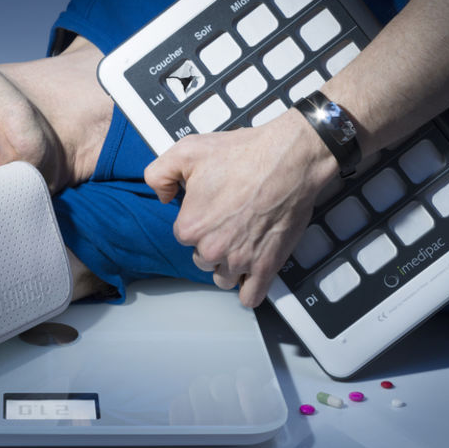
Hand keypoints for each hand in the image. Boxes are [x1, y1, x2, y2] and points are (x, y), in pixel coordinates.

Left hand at [144, 110, 337, 306]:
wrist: (289, 158)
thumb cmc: (245, 154)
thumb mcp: (186, 151)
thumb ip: (159, 174)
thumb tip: (162, 196)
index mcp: (191, 226)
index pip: (184, 236)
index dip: (198, 221)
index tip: (212, 210)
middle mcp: (213, 248)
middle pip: (202, 259)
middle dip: (213, 243)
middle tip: (230, 221)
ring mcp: (240, 260)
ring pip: (223, 278)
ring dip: (229, 265)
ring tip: (241, 242)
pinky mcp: (266, 266)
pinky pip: (250, 296)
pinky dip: (248, 289)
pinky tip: (249, 275)